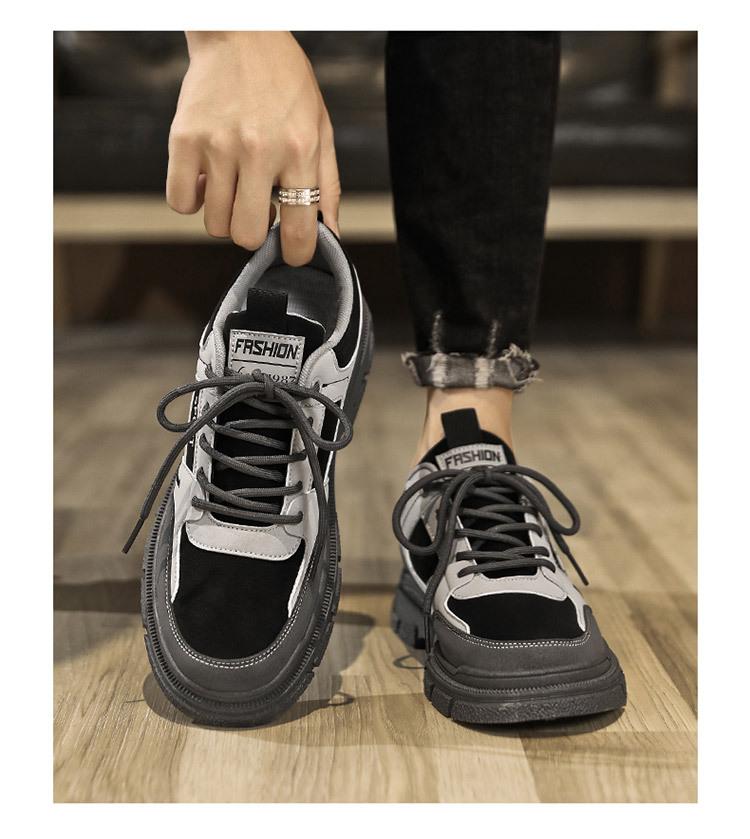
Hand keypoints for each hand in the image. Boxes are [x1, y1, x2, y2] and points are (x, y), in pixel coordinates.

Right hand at [167, 31, 339, 264]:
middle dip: (254, 234)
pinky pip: (181, 202)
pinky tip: (206, 180)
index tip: (292, 254)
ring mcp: (218, 145)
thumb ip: (328, 185)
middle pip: (246, 235)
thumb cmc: (285, 84)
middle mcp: (258, 150)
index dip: (297, 253)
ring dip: (224, 215)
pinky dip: (192, 200)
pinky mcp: (184, 138)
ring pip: (214, 223)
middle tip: (257, 211)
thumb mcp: (321, 128)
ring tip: (233, 187)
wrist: (240, 32)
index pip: (299, 229)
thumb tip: (333, 234)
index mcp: (299, 150)